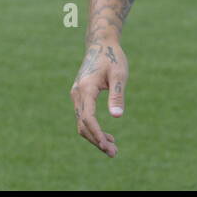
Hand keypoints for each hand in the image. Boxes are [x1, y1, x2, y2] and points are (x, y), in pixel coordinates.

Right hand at [70, 38, 127, 156]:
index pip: (88, 117)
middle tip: (114, 153)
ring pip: (81, 123)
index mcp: (86, 88)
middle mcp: (77, 94)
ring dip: (95, 137)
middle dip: (97, 140)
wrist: (101, 44)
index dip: (97, 133)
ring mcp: (77, 96)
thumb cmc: (113, 58)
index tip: (107, 146)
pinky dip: (93, 129)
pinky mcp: (80, 96)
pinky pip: (83, 117)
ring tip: (112, 149)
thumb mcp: (119, 74)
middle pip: (83, 124)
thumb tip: (117, 117)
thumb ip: (117, 95)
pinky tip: (107, 137)